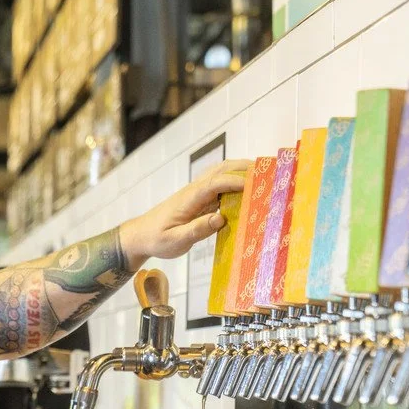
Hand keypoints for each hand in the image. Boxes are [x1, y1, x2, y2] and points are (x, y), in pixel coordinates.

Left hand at [119, 159, 251, 265]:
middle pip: (221, 169)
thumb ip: (196, 230)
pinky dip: (236, 182)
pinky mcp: (200, 198)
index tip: (254, 185)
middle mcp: (194, 190)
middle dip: (244, 167)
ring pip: (221, 173)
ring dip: (241, 171)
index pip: (214, 184)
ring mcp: (197, 192)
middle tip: (268, 171)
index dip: (234, 182)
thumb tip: (220, 219)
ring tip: (264, 176)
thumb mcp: (175, 241)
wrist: (140, 235)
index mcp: (188, 199)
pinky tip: (249, 190)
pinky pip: (220, 185)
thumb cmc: (156, 239)